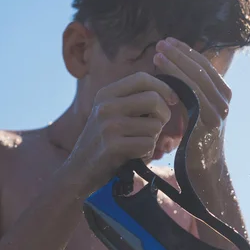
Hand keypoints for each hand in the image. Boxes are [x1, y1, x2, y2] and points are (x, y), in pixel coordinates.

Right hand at [65, 72, 178, 194]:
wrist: (78, 171)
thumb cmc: (102, 143)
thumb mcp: (110, 114)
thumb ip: (133, 101)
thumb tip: (170, 95)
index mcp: (105, 94)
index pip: (142, 78)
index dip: (163, 87)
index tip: (172, 101)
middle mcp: (106, 106)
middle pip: (153, 99)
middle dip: (164, 115)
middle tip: (157, 128)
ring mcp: (108, 125)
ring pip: (154, 125)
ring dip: (153, 139)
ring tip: (138, 145)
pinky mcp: (112, 146)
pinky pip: (148, 145)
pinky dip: (147, 153)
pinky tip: (134, 156)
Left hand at [153, 37, 231, 171]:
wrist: (203, 173)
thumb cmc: (193, 144)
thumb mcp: (193, 113)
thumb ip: (188, 94)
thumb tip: (171, 72)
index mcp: (222, 95)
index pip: (204, 66)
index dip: (186, 52)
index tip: (169, 42)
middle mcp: (224, 100)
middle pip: (201, 68)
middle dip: (179, 53)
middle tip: (160, 43)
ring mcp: (219, 110)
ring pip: (196, 78)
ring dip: (175, 63)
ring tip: (158, 54)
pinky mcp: (209, 120)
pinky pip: (192, 94)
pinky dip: (176, 81)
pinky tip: (161, 75)